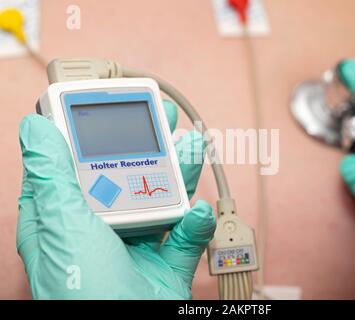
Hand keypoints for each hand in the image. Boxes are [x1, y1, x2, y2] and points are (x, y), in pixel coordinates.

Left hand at [17, 101, 215, 298]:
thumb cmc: (85, 293)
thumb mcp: (63, 226)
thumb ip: (53, 175)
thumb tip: (35, 128)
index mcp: (67, 217)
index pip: (74, 163)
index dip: (90, 131)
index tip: (107, 103)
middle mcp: (101, 227)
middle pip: (126, 174)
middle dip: (147, 142)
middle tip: (163, 115)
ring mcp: (136, 244)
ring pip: (161, 196)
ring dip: (180, 171)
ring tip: (193, 146)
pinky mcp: (167, 261)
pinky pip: (187, 233)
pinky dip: (197, 222)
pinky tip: (197, 213)